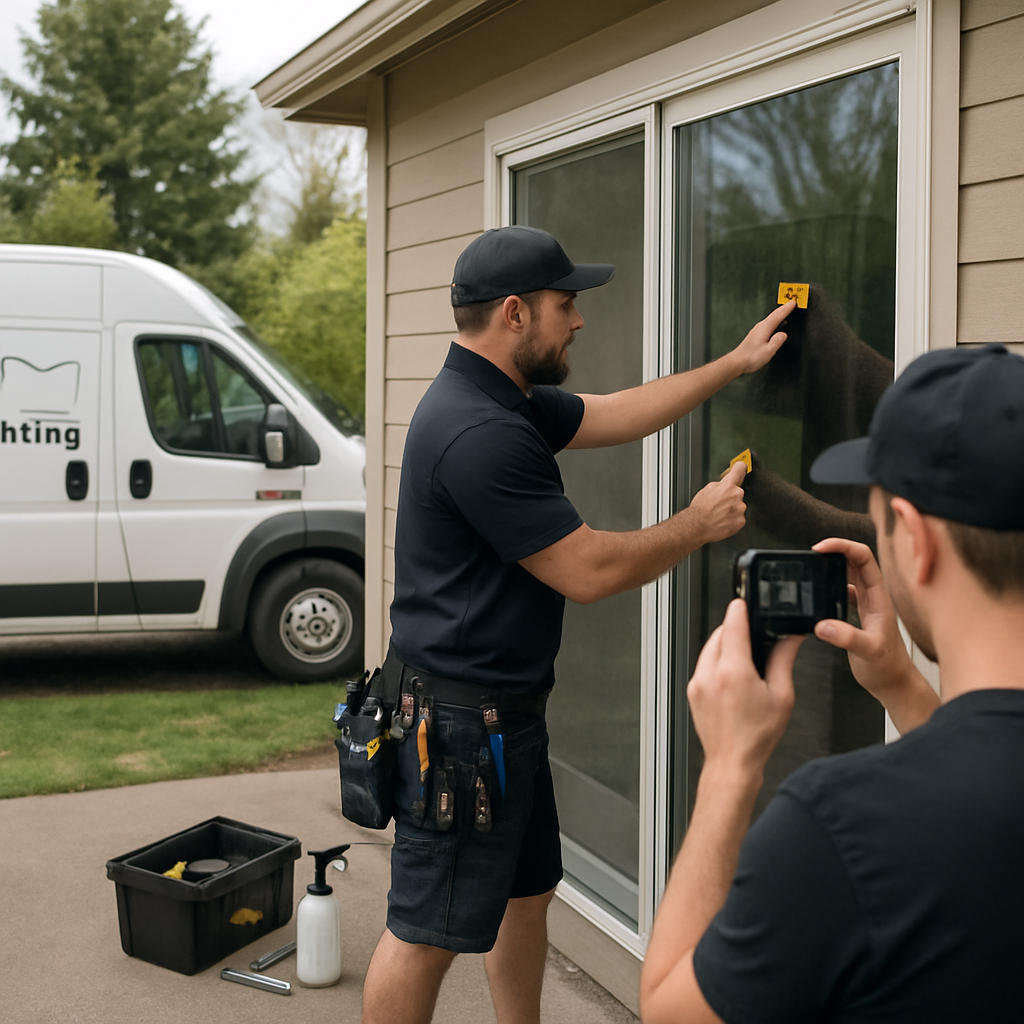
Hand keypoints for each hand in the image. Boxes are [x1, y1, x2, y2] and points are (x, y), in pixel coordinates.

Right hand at [687, 461, 747, 543]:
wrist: (696, 526)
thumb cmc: (699, 509)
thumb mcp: (707, 489)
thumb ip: (720, 485)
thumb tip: (725, 483)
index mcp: (728, 485)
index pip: (740, 470)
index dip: (740, 468)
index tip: (742, 467)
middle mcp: (736, 495)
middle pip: (738, 493)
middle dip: (731, 497)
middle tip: (720, 504)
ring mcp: (740, 509)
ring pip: (739, 506)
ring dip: (732, 510)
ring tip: (720, 514)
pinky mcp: (741, 521)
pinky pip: (739, 518)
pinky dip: (732, 520)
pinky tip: (723, 520)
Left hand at [687, 599, 802, 776]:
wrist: (733, 762)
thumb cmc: (756, 736)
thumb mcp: (781, 696)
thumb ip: (784, 660)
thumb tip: (790, 638)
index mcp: (733, 672)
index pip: (732, 626)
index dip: (740, 609)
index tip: (745, 602)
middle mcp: (710, 674)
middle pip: (719, 634)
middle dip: (735, 630)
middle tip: (754, 636)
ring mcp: (697, 683)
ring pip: (709, 648)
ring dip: (725, 645)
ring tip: (745, 659)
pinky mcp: (692, 690)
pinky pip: (703, 664)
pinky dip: (716, 661)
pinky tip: (733, 674)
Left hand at [732, 301, 793, 374]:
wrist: (737, 362)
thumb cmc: (750, 357)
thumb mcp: (769, 351)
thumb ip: (777, 341)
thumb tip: (783, 335)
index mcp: (765, 328)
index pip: (778, 315)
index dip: (787, 309)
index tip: (793, 303)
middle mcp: (760, 327)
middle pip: (774, 315)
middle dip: (784, 309)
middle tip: (791, 304)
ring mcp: (757, 330)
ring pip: (771, 319)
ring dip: (779, 315)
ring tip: (786, 312)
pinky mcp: (755, 335)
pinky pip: (768, 324)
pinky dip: (774, 322)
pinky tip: (777, 326)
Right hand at [811, 538, 918, 703]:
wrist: (894, 684)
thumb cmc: (888, 668)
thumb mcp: (868, 652)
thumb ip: (847, 638)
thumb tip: (822, 625)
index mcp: (878, 597)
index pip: (864, 558)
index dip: (843, 546)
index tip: (821, 548)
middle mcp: (873, 596)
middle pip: (855, 560)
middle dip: (834, 550)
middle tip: (811, 553)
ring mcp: (865, 604)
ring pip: (849, 573)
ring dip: (831, 565)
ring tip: (812, 566)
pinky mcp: (857, 614)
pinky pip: (842, 590)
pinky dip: (829, 585)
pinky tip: (817, 592)